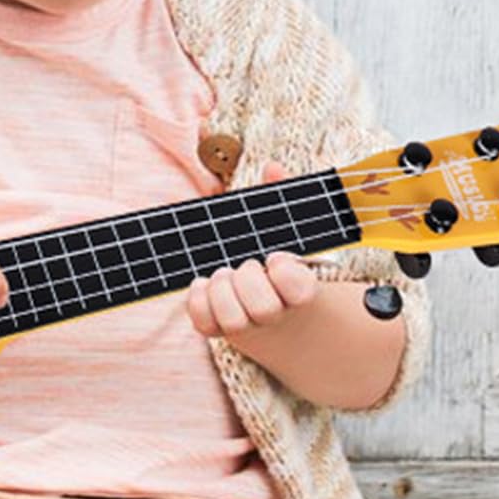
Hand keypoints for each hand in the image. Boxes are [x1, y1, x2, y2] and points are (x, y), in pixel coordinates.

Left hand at [185, 161, 322, 340]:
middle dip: (249, 280)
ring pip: (232, 320)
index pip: (298, 288)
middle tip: (247, 265)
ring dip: (222, 292)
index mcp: (300, 290)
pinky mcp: (220, 330)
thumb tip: (271, 167)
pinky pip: (204, 323)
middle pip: (262, 307)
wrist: (280, 318)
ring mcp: (248, 326)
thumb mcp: (289, 235)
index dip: (285, 270)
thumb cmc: (281, 267)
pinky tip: (203, 283)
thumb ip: (281, 200)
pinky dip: (197, 301)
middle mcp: (276, 314)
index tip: (277, 256)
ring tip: (223, 274)